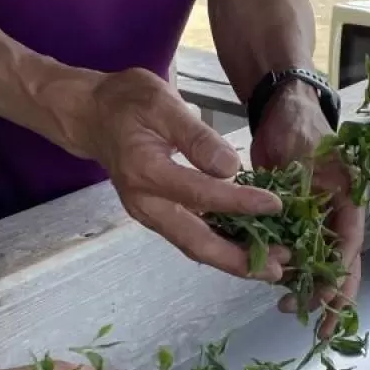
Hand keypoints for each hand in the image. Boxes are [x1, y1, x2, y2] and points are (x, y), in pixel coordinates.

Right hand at [75, 68, 286, 280]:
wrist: (92, 116)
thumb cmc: (126, 102)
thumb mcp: (161, 102)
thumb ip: (195, 135)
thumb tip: (231, 168)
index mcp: (145, 171)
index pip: (200, 194)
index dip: (239, 203)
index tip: (275, 205)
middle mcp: (145, 203)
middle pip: (195, 242)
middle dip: (238, 259)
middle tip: (278, 267)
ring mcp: (149, 214)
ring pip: (194, 246)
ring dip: (232, 260)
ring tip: (271, 266)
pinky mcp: (156, 217)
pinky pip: (190, 238)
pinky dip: (220, 248)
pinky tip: (249, 251)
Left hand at [252, 85, 364, 337]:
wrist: (281, 111)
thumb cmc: (299, 126)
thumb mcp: (305, 152)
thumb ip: (305, 184)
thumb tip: (303, 215)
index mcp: (349, 200)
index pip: (350, 244)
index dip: (339, 275)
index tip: (325, 300)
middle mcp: (337, 216)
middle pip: (341, 265)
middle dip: (332, 299)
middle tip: (320, 330)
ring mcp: (317, 220)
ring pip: (318, 265)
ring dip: (307, 289)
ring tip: (288, 310)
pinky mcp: (295, 222)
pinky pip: (295, 253)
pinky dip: (287, 272)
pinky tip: (276, 290)